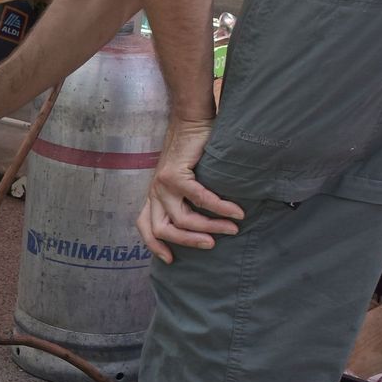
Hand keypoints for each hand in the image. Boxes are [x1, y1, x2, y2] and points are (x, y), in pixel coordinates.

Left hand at [137, 118, 243, 263]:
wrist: (192, 120)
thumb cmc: (194, 151)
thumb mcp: (185, 180)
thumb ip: (186, 200)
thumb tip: (207, 225)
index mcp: (154, 196)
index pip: (145, 227)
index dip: (154, 246)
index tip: (171, 260)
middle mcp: (154, 192)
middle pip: (163, 230)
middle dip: (189, 242)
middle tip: (213, 244)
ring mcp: (162, 184)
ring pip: (183, 219)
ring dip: (210, 227)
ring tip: (233, 228)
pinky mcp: (175, 174)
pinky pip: (199, 199)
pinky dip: (220, 208)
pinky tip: (236, 212)